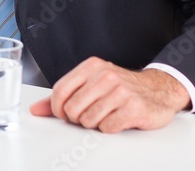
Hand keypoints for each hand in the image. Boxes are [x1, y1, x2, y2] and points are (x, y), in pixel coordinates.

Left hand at [29, 57, 189, 132]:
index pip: (60, 90)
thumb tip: (36, 109)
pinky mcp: (133, 108)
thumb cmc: (121, 88)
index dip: (57, 108)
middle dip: (77, 118)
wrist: (158, 90)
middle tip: (88, 115)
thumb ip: (62, 96)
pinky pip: (107, 128)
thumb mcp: (91, 83)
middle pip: (72, 108)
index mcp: (91, 66)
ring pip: (88, 120)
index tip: (63, 114)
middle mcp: (105, 76)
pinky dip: (109, 128)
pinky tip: (118, 119)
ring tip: (105, 115)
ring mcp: (121, 91)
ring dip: (94, 124)